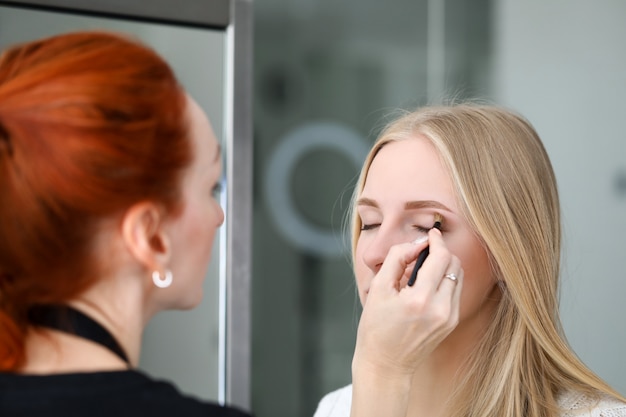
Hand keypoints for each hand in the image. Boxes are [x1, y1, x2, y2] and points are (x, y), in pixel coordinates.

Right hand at [352, 227, 462, 378]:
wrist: (386, 364)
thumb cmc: (376, 327)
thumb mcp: (379, 288)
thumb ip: (397, 258)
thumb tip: (417, 243)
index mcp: (420, 300)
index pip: (441, 258)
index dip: (437, 241)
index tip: (430, 234)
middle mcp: (441, 309)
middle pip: (454, 264)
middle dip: (441, 252)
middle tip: (421, 253)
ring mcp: (450, 318)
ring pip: (458, 276)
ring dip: (444, 266)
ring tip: (421, 271)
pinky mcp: (452, 323)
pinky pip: (455, 291)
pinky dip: (444, 281)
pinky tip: (425, 286)